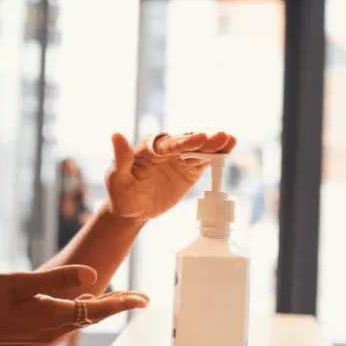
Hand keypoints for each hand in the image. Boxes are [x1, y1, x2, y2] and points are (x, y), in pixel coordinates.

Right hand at [0, 266, 147, 345]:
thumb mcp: (19, 282)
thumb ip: (56, 279)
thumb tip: (94, 276)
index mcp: (51, 315)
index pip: (97, 309)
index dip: (122, 303)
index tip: (144, 298)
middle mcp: (51, 327)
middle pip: (93, 315)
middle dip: (118, 305)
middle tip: (143, 298)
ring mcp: (41, 331)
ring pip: (80, 318)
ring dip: (102, 307)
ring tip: (121, 298)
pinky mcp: (32, 330)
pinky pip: (66, 319)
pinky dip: (82, 309)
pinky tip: (85, 301)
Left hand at [105, 132, 236, 221]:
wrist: (132, 210)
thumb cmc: (121, 193)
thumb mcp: (116, 179)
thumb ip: (120, 158)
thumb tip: (115, 135)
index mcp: (149, 147)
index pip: (169, 144)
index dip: (184, 142)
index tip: (200, 138)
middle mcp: (166, 148)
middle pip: (187, 142)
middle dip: (203, 140)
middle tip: (221, 137)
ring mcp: (179, 158)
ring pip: (199, 149)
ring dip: (214, 145)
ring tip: (229, 140)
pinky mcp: (189, 170)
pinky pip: (204, 161)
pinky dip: (216, 156)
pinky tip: (228, 148)